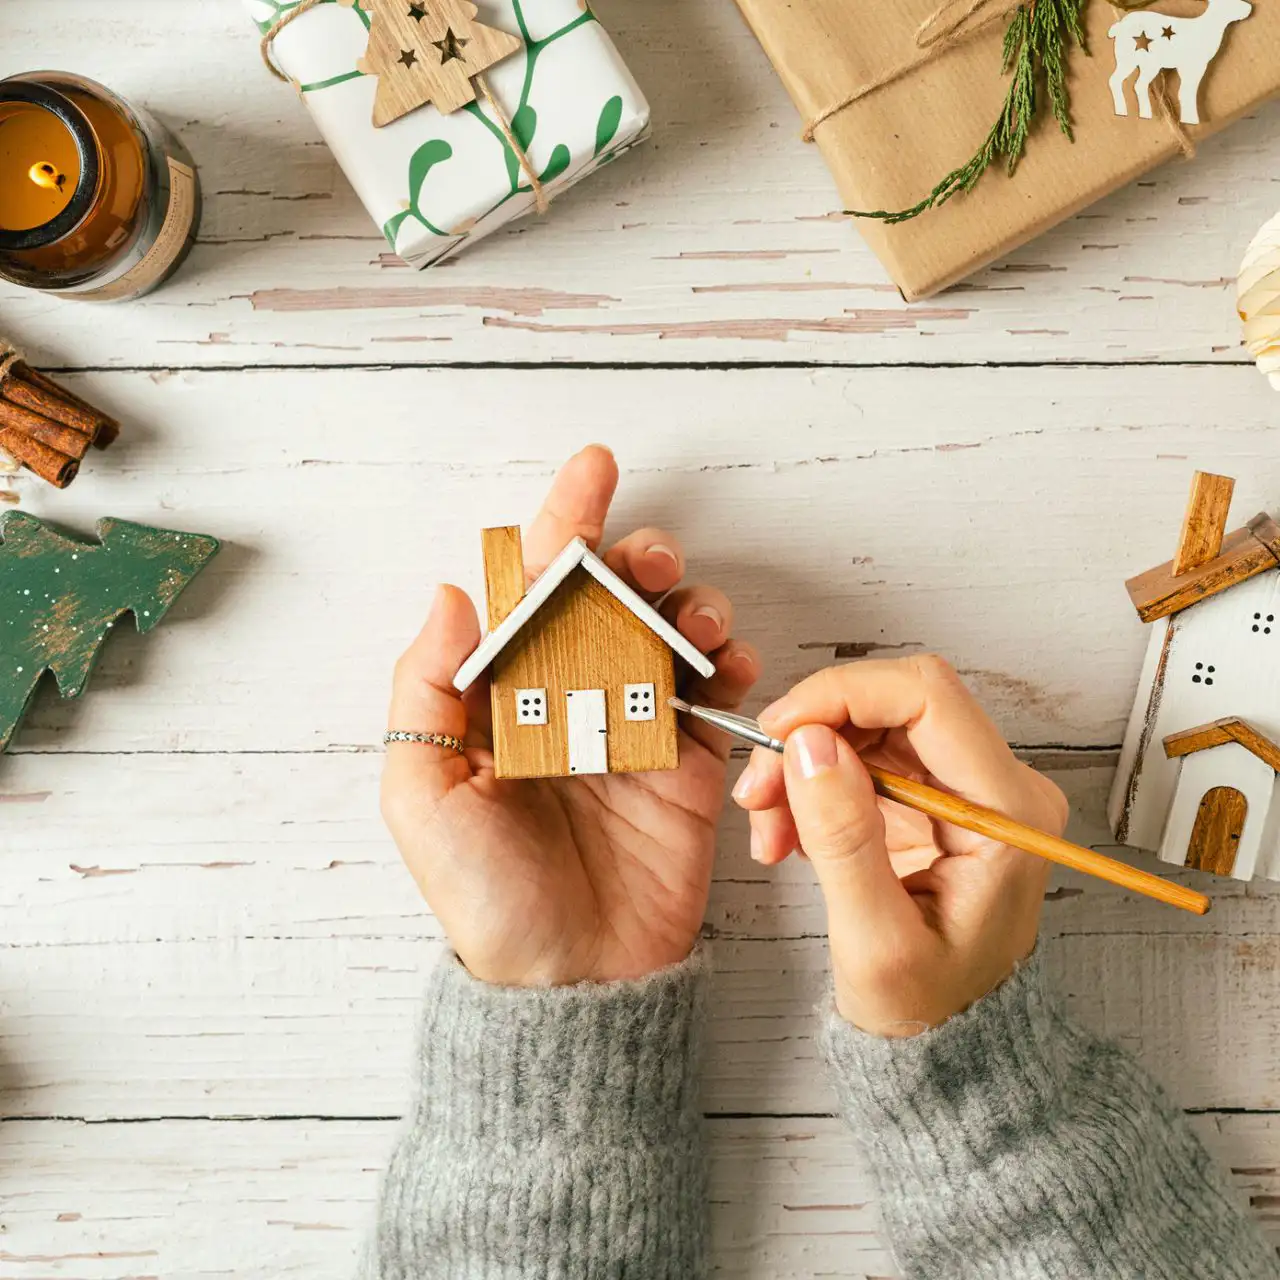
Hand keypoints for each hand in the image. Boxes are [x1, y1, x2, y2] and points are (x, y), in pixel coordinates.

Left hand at [382, 446, 760, 987]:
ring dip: (690, 602)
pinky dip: (732, 663)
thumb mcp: (423, 794)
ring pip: (672, 633)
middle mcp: (574, 699)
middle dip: (637, 558)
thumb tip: (454, 593)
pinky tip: (729, 662)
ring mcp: (637, 728)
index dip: (562, 526)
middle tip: (652, 560)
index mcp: (509, 695)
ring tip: (693, 614)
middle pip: (613, 600)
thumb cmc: (484, 893)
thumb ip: (427, 691)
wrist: (567, 979)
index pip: (534, 594)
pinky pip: (719, 694)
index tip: (592, 469)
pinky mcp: (689, 763)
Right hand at [732, 656, 1067, 1035]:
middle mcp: (998, 786)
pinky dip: (815, 784)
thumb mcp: (875, 941)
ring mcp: (965, 789)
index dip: (843, 694)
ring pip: (868, 727)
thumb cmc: (928, 1010)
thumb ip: (844, 838)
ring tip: (768, 827)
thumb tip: (809, 743)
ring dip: (804, 763)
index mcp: (1008, 812)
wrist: (951, 1047)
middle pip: (892, 705)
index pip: (927, 698)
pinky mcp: (933, 798)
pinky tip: (790, 833)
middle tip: (757, 789)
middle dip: (812, 734)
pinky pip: (864, 759)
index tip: (778, 729)